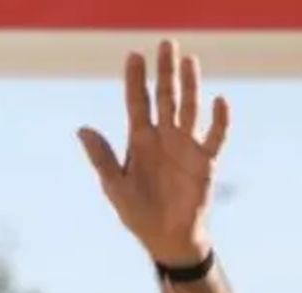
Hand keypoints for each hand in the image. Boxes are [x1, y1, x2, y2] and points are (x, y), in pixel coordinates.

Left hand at [78, 40, 229, 265]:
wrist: (166, 239)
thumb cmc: (138, 214)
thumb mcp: (114, 186)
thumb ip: (102, 158)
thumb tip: (82, 129)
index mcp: (139, 141)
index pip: (137, 102)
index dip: (135, 80)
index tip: (133, 55)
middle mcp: (164, 137)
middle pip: (164, 97)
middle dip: (164, 71)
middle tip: (166, 44)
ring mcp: (185, 147)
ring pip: (188, 108)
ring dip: (189, 86)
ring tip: (189, 61)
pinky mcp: (205, 161)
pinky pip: (215, 136)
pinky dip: (219, 120)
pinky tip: (219, 101)